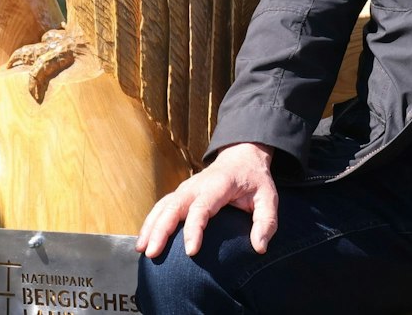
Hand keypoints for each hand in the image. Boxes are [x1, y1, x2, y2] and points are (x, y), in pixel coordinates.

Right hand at [136, 142, 278, 258]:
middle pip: (174, 206)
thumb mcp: (268, 197)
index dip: (194, 229)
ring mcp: (186, 188)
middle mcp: (197, 185)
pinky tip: (144, 241)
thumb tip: (260, 248)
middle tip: (153, 253)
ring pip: (163, 206)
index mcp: (218, 185)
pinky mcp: (180, 193)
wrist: (241, 157)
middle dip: (161, 230)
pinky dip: (150, 222)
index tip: (190, 251)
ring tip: (142, 250)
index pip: (202, 207)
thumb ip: (266, 221)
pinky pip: (161, 207)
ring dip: (151, 227)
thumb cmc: (255, 180)